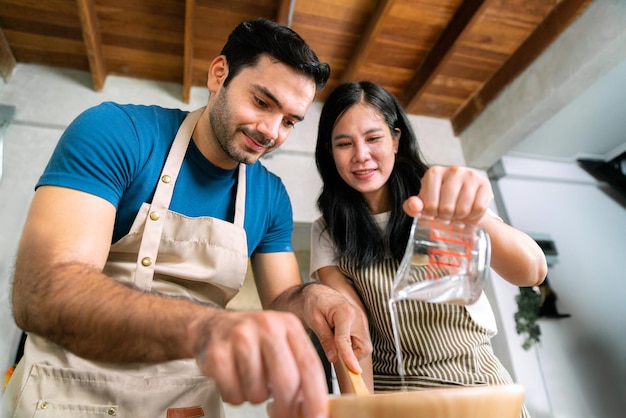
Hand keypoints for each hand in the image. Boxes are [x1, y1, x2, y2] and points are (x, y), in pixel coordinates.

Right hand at [190, 309, 328, 417]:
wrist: (212, 326)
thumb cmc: (252, 339)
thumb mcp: (281, 342)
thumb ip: (299, 367)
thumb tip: (312, 404)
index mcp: (288, 324)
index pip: (310, 365)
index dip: (316, 396)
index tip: (319, 417)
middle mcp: (266, 326)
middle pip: (287, 381)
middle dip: (287, 409)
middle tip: (284, 416)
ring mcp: (240, 337)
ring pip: (258, 392)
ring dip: (256, 398)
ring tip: (251, 381)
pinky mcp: (218, 353)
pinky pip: (234, 394)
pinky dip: (236, 397)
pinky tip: (234, 380)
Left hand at [300, 283, 371, 373]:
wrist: (320, 294)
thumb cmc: (314, 304)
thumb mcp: (314, 321)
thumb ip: (325, 339)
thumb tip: (334, 358)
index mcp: (344, 312)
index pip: (346, 340)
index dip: (349, 357)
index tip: (354, 370)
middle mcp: (358, 316)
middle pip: (363, 347)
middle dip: (351, 355)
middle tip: (334, 351)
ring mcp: (362, 321)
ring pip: (364, 347)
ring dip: (351, 351)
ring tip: (334, 340)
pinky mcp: (362, 325)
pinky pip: (362, 343)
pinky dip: (352, 347)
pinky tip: (339, 339)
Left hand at [403, 165, 493, 223]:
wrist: (464, 201)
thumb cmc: (440, 201)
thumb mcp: (423, 204)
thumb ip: (413, 206)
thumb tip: (414, 205)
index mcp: (434, 173)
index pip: (430, 205)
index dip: (432, 215)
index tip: (435, 212)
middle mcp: (453, 170)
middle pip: (447, 208)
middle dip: (446, 218)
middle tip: (448, 215)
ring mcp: (470, 175)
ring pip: (463, 209)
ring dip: (460, 218)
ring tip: (458, 214)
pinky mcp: (484, 183)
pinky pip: (478, 209)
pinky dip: (473, 216)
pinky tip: (469, 212)